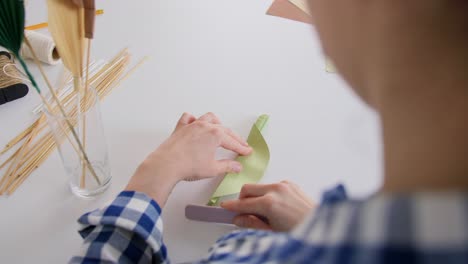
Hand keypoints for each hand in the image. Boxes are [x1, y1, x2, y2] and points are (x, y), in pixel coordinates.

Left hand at [126, 112, 251, 206]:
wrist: (167, 165)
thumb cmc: (189, 166)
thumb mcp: (212, 169)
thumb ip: (227, 166)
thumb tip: (237, 167)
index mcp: (215, 135)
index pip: (233, 142)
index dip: (241, 148)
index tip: (247, 151)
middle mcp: (205, 126)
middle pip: (224, 130)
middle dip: (234, 138)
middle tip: (240, 144)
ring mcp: (192, 125)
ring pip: (208, 118)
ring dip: (216, 123)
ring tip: (220, 129)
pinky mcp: (180, 128)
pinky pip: (188, 118)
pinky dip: (193, 119)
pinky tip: (195, 123)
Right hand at [221, 181, 315, 231]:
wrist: (323, 228)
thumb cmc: (301, 232)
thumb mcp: (271, 233)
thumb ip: (252, 224)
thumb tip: (239, 219)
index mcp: (270, 203)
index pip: (242, 203)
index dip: (231, 206)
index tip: (224, 208)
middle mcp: (277, 190)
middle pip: (248, 189)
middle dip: (243, 200)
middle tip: (244, 213)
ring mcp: (285, 185)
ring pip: (260, 187)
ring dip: (257, 197)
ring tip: (265, 214)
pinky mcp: (291, 184)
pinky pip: (272, 186)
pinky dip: (269, 195)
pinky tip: (276, 208)